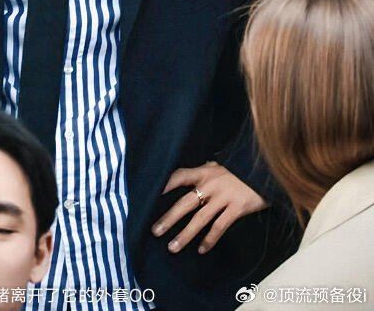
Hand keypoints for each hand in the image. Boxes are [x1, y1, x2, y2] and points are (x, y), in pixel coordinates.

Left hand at [151, 161, 267, 253]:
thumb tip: (192, 173)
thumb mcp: (221, 166)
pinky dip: (209, 239)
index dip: (164, 184)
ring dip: (185, 234)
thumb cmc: (240, 169)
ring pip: (200, 218)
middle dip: (169, 218)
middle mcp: (211, 184)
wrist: (265, 171)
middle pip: (185, 202)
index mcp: (204, 171)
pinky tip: (201, 249)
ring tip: (173, 247)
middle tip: (155, 231)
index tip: (149, 195)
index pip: (179, 176)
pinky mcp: (236, 208)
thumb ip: (206, 170)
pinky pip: (219, 226)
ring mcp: (223, 196)